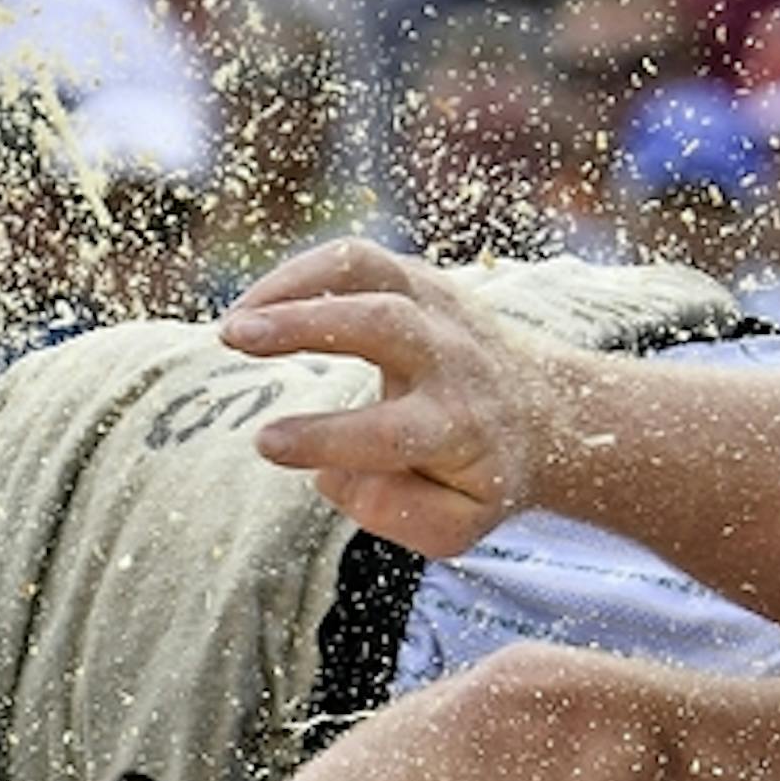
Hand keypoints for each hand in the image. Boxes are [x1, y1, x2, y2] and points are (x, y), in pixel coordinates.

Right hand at [218, 241, 558, 557]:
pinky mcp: (420, 281)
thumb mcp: (457, 521)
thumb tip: (329, 474)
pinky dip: (302, 271)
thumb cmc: (480, 475)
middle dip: (305, 325)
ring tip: (234, 319)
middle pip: (382, 325)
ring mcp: (437, 309)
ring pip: (370, 274)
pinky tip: (255, 304)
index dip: (327, 437)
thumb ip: (396, 513)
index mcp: (461, 427)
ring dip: (295, 285)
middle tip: (235, 338)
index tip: (266, 442)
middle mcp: (451, 359)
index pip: (391, 431)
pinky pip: (360, 258)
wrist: (545, 412)